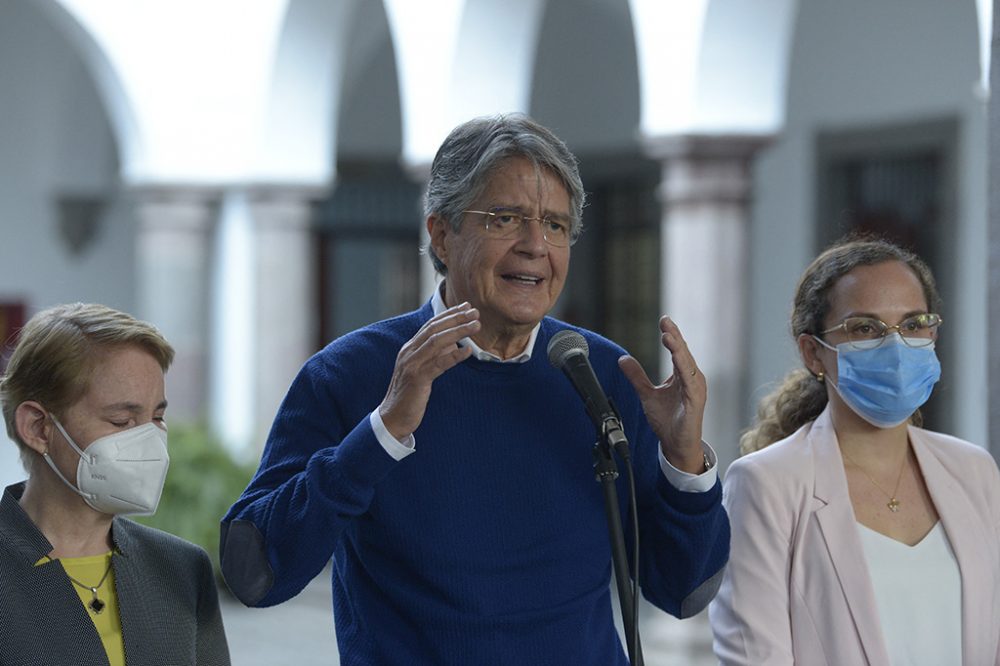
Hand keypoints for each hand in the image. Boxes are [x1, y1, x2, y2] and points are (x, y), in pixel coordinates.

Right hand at [379, 303, 479, 439]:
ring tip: (476, 326)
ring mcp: (412, 365)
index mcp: (410, 348)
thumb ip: (435, 356)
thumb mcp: (423, 370)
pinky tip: (468, 351)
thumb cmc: (410, 395)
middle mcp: (409, 352)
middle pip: (434, 329)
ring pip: (437, 342)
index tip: (466, 306)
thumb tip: (455, 344)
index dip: (449, 314)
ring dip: (458, 331)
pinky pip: (438, 364)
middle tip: (475, 312)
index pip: (431, 325)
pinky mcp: (417, 379)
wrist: (393, 418)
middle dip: (456, 318)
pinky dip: (454, 356)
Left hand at [618, 316, 706, 473]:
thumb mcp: (646, 394)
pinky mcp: (695, 402)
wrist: (676, 444)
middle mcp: (691, 379)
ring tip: (669, 336)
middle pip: (683, 353)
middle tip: (666, 322)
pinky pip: (690, 383)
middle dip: (674, 336)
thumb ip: (637, 376)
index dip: (671, 335)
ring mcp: (695, 390)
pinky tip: (678, 360)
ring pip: (687, 364)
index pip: (677, 350)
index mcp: (682, 375)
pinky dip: (684, 370)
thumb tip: (622, 359)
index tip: (664, 320)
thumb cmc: (667, 420)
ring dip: (679, 350)